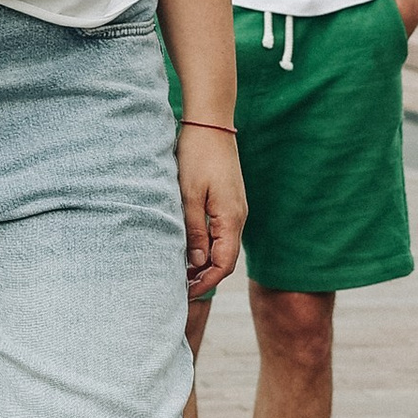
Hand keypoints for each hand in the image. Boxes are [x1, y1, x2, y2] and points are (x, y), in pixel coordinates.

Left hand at [177, 125, 245, 299]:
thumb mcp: (189, 196)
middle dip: (205, 278)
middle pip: (225, 260)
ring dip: (204, 263)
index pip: (224, 264)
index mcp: (231, 218)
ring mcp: (235, 209)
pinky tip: (189, 248)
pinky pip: (221, 233)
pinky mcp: (228, 202)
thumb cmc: (197, 156)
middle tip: (180, 289)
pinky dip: (206, 247)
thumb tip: (198, 263)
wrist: (210, 124)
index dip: (206, 283)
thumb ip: (194, 231)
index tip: (185, 293)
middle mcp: (238, 217)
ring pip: (223, 247)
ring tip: (181, 273)